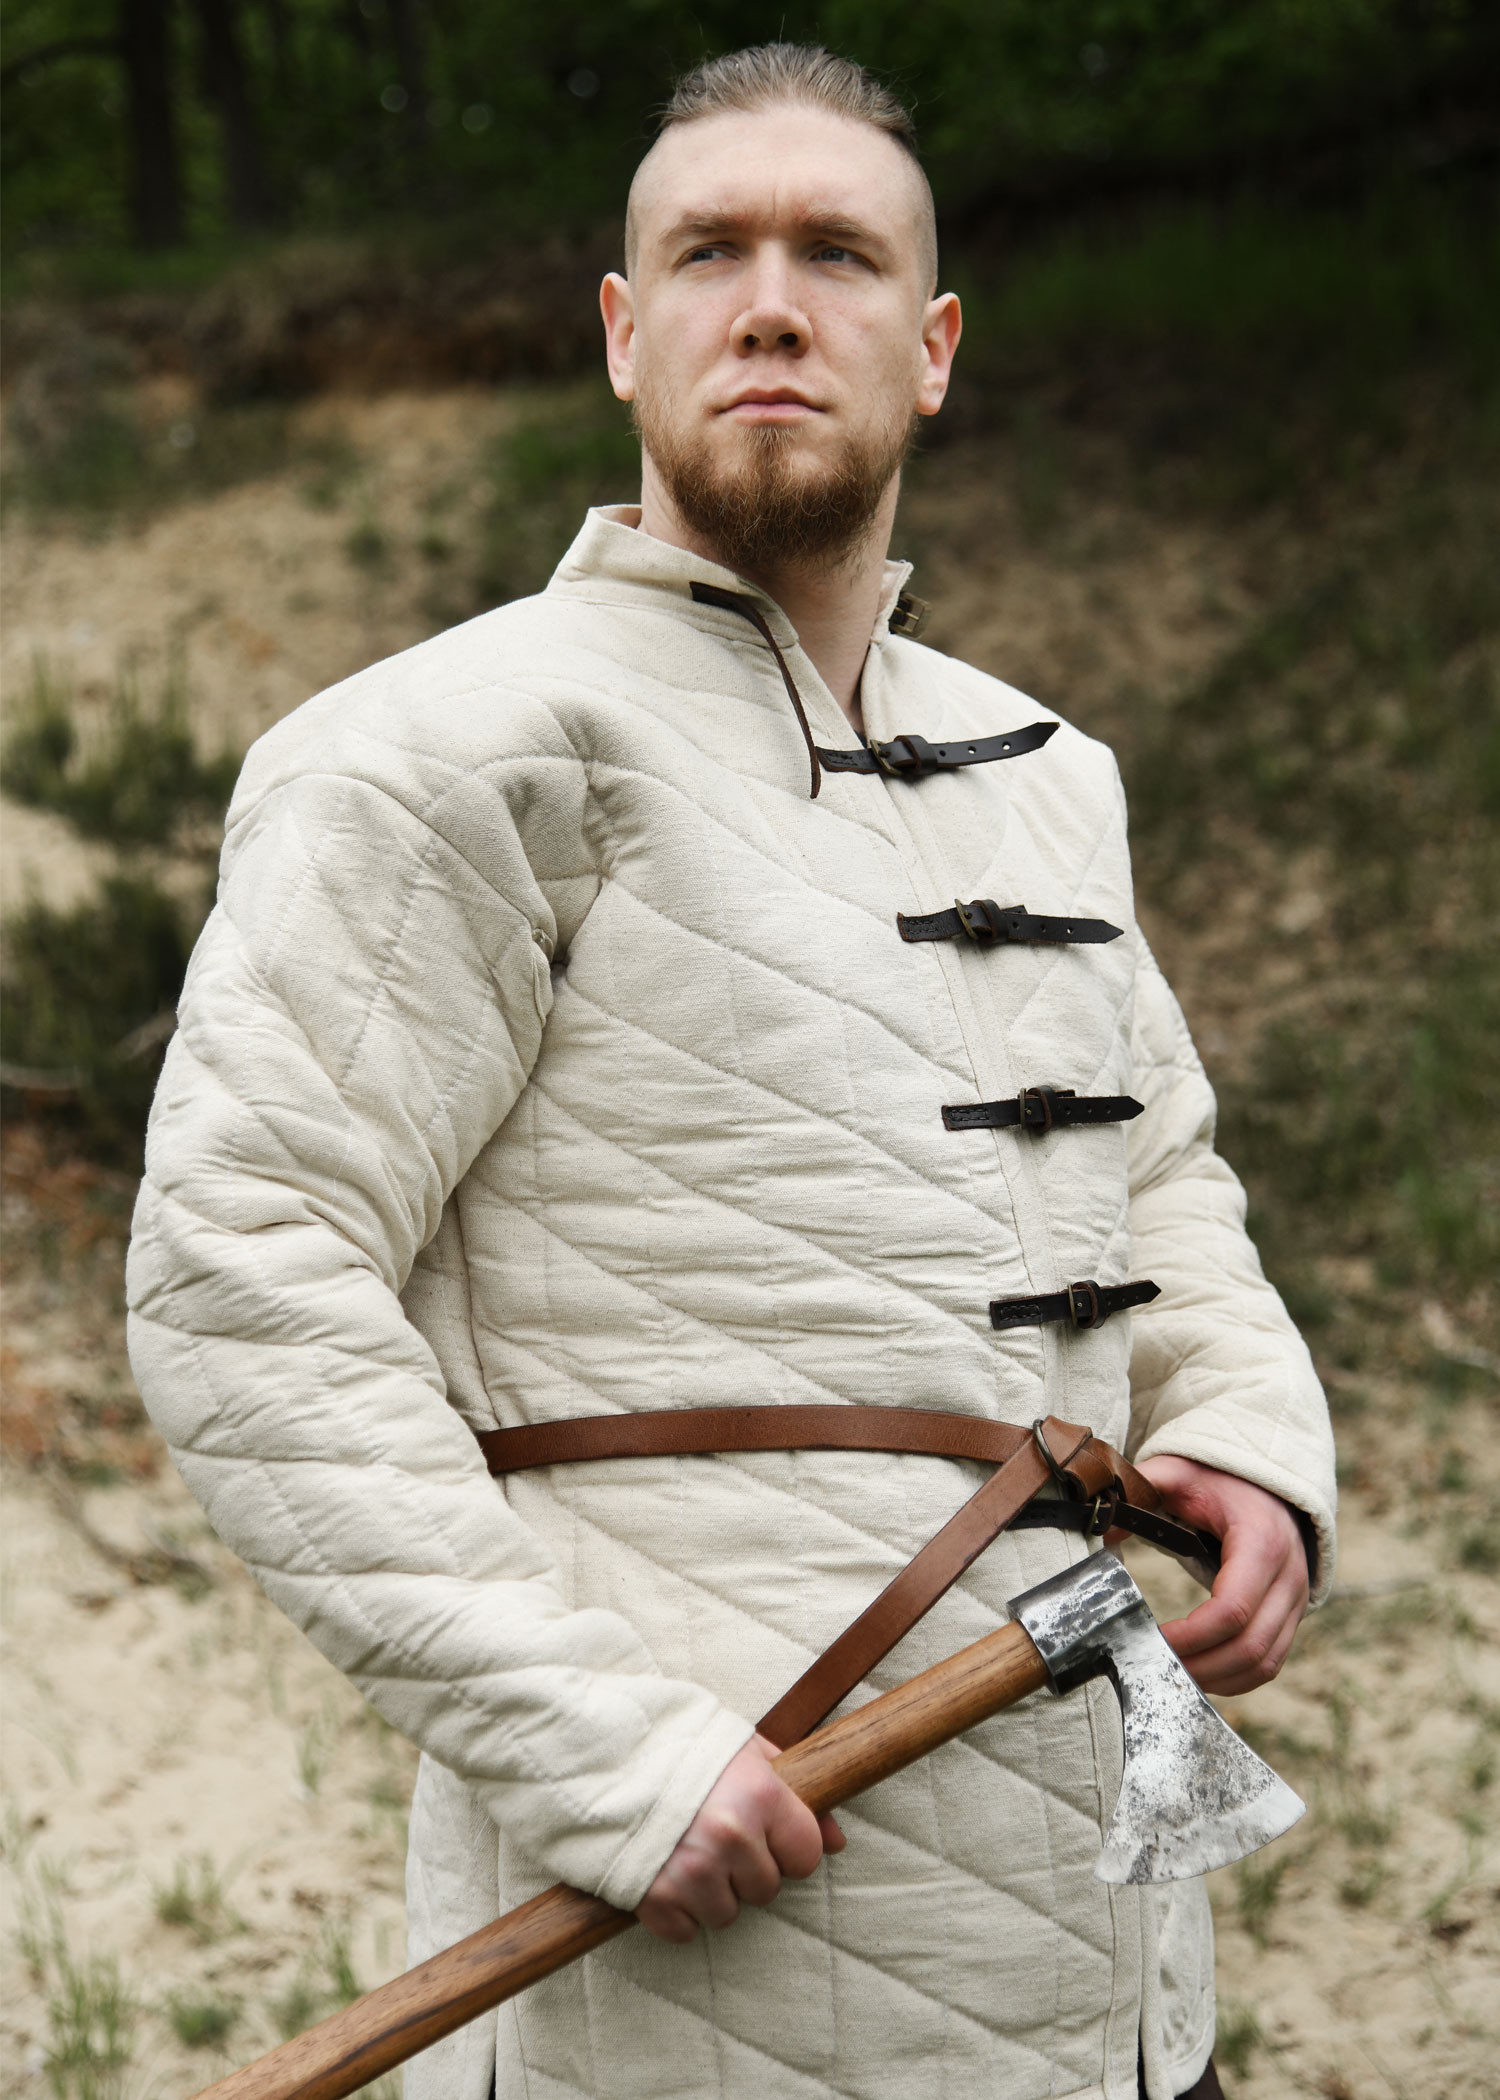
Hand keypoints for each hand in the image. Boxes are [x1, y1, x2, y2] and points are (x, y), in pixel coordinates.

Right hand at [636, 1735, 844, 1942]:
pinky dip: (675, 1911)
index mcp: (759, 1794)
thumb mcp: (742, 1747)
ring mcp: (692, 1871)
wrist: (598, 1752)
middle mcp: (731, 1837)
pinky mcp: (654, 1899)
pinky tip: (663, 1873)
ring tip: (686, 1851)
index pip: (806, 1855)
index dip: (787, 1848)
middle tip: (716, 1837)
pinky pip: (685, 1931)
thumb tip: (837, 1841)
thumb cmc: (676, 1745)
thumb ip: (792, 1791)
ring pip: (727, 1915)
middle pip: (766, 1889)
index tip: (765, 1836)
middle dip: (746, 1870)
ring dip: (711, 1892)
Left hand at [1128, 1455, 1309, 1695]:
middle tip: (1153, 1668)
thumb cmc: (1219, 1478)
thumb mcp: (1178, 1472)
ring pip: (1264, 1663)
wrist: (1266, 1481)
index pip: (1231, 1609)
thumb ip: (1139, 1492)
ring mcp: (1296, 1599)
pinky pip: (1270, 1662)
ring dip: (1217, 1679)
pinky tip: (1198, 1674)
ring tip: (1169, 1676)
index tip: (1150, 1638)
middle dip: (1199, 1666)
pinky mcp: (1293, 1615)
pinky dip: (1235, 1678)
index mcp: (1261, 1541)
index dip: (1190, 1636)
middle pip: (1250, 1646)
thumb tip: (1101, 1533)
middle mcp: (1289, 1576)